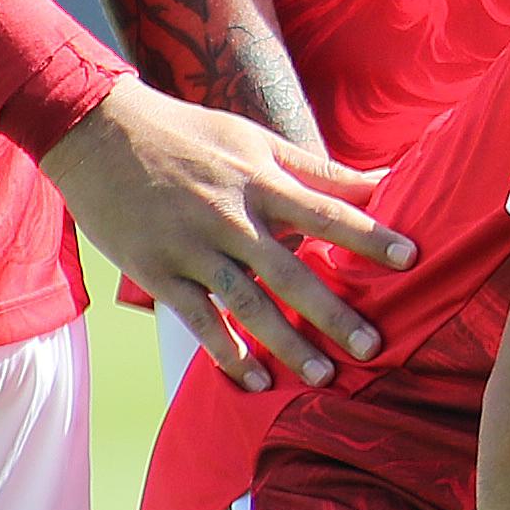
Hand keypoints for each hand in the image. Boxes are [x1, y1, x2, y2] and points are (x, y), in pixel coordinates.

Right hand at [48, 82, 400, 389]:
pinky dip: (225, 350)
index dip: (370, 235)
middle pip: (291, 271)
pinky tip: (254, 377)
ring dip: (286, 343)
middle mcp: (230, 218)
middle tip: (374, 347)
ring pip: (247, 303)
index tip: (411, 259)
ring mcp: (191, 248)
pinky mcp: (156, 270)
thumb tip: (379, 179)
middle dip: (334, 311)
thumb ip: (314, 168)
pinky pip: (197, 318)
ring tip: (323, 375)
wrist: (98, 131)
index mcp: (260, 181)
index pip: (327, 212)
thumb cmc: (188, 133)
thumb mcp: (253, 138)